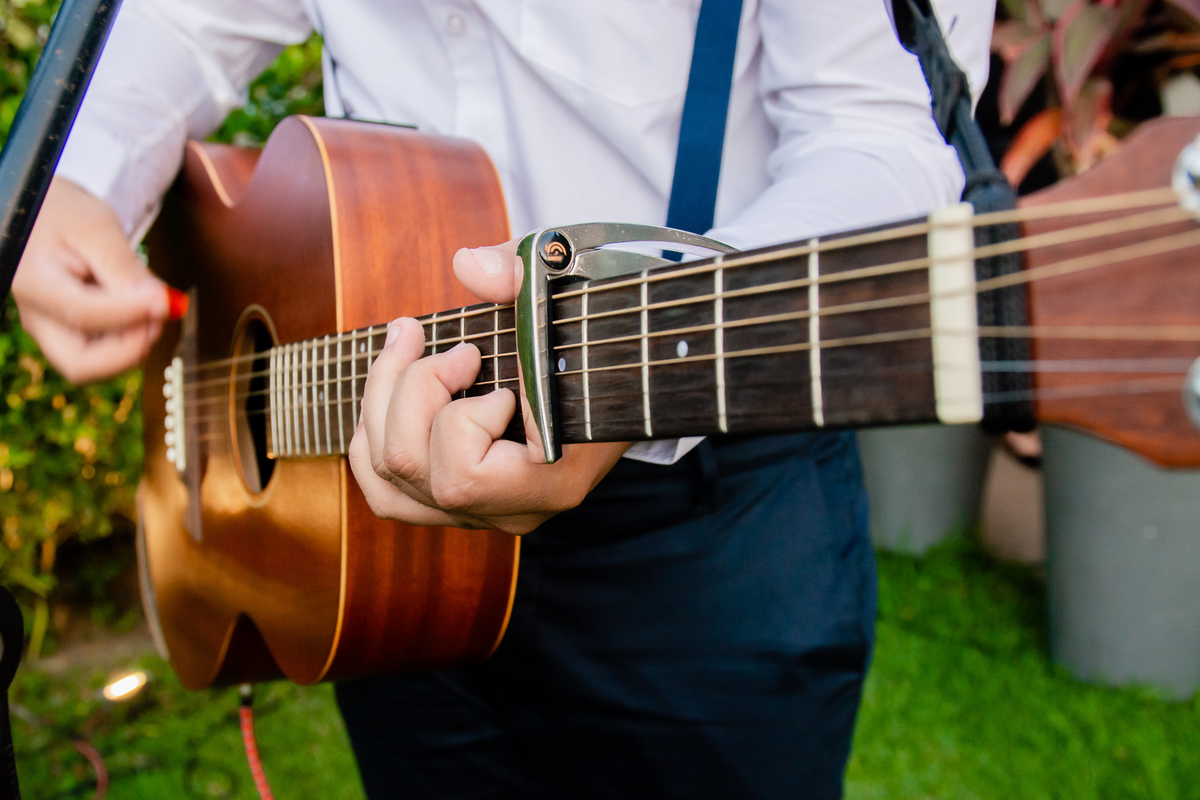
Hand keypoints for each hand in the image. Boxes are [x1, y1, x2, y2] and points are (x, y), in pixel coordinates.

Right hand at [12, 177, 168, 382]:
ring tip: (149, 303)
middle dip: (129, 350)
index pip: (82, 314)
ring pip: (94, 365)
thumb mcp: (96, 226)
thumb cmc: (66, 213)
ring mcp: (52, 329)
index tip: (165, 299)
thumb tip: (159, 303)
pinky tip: (140, 307)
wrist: (45, 212)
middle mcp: (37, 316)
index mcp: (34, 282)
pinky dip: (129, 338)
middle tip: (157, 316)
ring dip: (133, 344)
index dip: (131, 314)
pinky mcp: (70, 332)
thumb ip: (124, 266)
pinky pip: (103, 353)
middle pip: (80, 365)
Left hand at [348, 239, 628, 533]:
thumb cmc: (604, 333)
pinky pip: (385, 489)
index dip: (460, 416)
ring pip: (387, 480)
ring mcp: (484, 511)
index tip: (488, 363)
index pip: (463, 478)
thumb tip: (467, 266)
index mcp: (552, 480)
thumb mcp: (578, 294)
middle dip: (412, 388)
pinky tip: (394, 385)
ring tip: (408, 344)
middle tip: (454, 344)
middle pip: (411, 469)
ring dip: (382, 400)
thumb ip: (528, 275)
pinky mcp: (459, 501)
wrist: (626, 373)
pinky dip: (372, 435)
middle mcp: (514, 509)